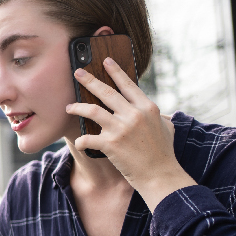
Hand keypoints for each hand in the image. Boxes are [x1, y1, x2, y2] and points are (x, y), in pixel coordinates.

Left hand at [68, 58, 195, 209]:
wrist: (160, 174)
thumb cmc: (163, 152)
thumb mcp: (166, 127)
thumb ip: (158, 115)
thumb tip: (155, 110)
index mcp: (147, 107)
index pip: (127, 85)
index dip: (115, 72)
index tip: (104, 61)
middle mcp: (134, 115)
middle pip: (106, 92)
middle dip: (89, 80)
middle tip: (77, 72)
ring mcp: (121, 129)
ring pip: (92, 111)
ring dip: (78, 107)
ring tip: (69, 107)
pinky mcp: (111, 144)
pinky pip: (88, 138)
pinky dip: (81, 140)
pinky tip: (79, 142)